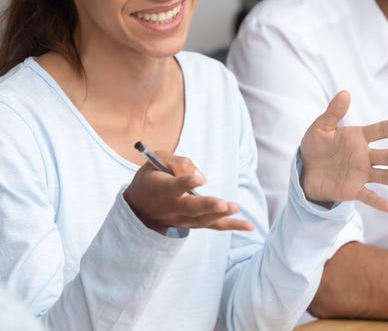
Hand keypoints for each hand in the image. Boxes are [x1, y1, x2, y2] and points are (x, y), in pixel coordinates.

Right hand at [123, 151, 253, 233]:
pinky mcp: (192, 224)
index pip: (173, 187)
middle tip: (222, 204)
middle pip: (190, 209)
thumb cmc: (151, 178)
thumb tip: (201, 177)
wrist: (138, 207)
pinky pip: (213, 226)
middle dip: (207, 206)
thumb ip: (178, 162)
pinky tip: (249, 226)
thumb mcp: (157, 160)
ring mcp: (182, 219)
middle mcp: (171, 207)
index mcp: (160, 189)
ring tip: (234, 207)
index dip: (186, 182)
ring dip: (220, 215)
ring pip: (202, 220)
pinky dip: (231, 226)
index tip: (199, 179)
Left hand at [300, 91, 387, 211]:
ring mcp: (361, 173)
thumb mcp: (321, 127)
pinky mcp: (354, 189)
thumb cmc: (315, 146)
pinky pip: (368, 196)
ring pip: (385, 176)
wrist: (305, 170)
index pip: (382, 130)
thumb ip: (333, 112)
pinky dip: (379, 202)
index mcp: (359, 138)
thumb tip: (345, 93)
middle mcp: (365, 156)